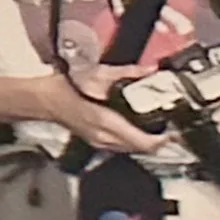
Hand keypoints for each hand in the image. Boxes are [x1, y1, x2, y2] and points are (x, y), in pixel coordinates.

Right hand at [35, 70, 165, 154]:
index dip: (161, 141)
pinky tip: (140, 133)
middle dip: (158, 142)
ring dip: (146, 143)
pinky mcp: (96, 141)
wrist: (45, 100)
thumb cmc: (64, 89)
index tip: (174, 133)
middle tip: (174, 131)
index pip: (141, 141)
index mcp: (106, 122)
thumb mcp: (98, 74)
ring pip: (131, 149)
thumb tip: (149, 70)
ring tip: (162, 133)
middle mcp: (104, 137)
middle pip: (139, 148)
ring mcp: (99, 142)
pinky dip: (134, 142)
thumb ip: (127, 72)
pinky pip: (121, 147)